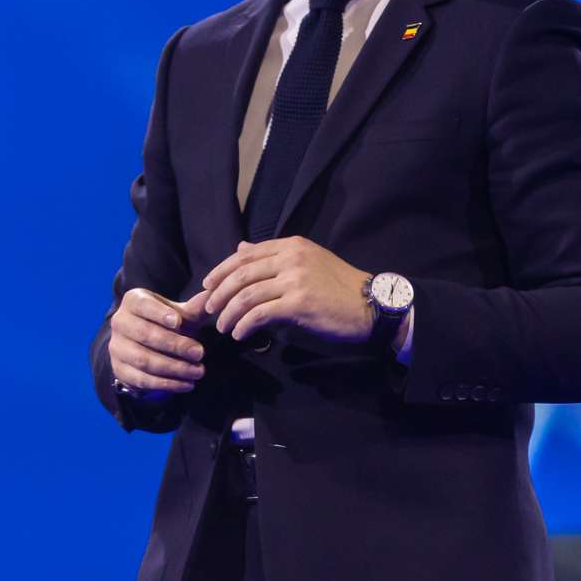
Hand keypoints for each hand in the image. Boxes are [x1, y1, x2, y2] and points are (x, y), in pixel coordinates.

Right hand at [108, 287, 209, 394]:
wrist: (145, 344)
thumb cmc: (167, 323)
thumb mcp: (180, 313)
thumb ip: (195, 308)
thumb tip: (213, 295)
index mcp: (133, 301)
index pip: (142, 305)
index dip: (159, 313)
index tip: (179, 322)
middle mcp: (120, 322)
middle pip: (145, 334)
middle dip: (175, 345)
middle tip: (200, 353)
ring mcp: (116, 347)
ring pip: (143, 360)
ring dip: (173, 368)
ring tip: (198, 372)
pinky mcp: (119, 370)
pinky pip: (141, 379)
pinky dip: (165, 384)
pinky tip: (186, 384)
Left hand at [201, 237, 371, 343]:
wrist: (372, 305)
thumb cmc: (340, 287)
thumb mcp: (308, 262)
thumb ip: (273, 256)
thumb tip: (240, 248)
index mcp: (292, 246)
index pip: (244, 255)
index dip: (221, 271)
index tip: (208, 287)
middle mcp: (292, 258)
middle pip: (240, 275)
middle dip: (219, 295)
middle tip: (210, 311)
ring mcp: (295, 280)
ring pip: (246, 296)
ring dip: (229, 314)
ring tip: (224, 328)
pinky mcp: (298, 303)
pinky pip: (259, 315)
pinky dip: (244, 326)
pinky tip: (240, 334)